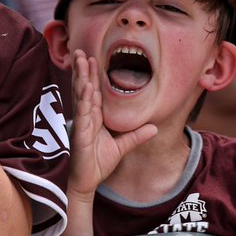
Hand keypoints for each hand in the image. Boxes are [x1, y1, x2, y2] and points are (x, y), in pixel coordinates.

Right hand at [68, 52, 156, 199]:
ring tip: (81, 60)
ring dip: (81, 78)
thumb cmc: (97, 164)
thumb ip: (136, 136)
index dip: (92, 75)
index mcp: (94, 118)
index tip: (93, 58)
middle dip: (82, 70)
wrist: (86, 183)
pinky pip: (83, 114)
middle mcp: (86, 118)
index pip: (93, 92)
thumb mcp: (122, 147)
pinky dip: (85, 100)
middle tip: (80, 51)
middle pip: (83, 88)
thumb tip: (154, 128)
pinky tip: (87, 87)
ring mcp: (82, 124)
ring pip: (81, 96)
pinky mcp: (80, 134)